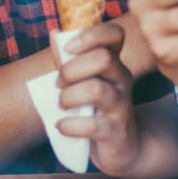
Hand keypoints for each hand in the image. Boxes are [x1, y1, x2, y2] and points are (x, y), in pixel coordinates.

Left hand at [52, 23, 140, 175]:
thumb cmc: (95, 107)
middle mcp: (122, 79)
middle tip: (59, 83)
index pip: (115, 34)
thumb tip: (55, 33)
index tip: (68, 48)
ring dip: (69, 97)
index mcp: (114, 62)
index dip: (91, 35)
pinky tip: (62, 126)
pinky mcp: (116, 132)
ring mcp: (122, 105)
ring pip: (96, 90)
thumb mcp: (84, 81)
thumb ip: (68, 59)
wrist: (121, 145)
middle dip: (72, 70)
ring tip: (61, 104)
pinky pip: (92, 125)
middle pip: (104, 58)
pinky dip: (70, 125)